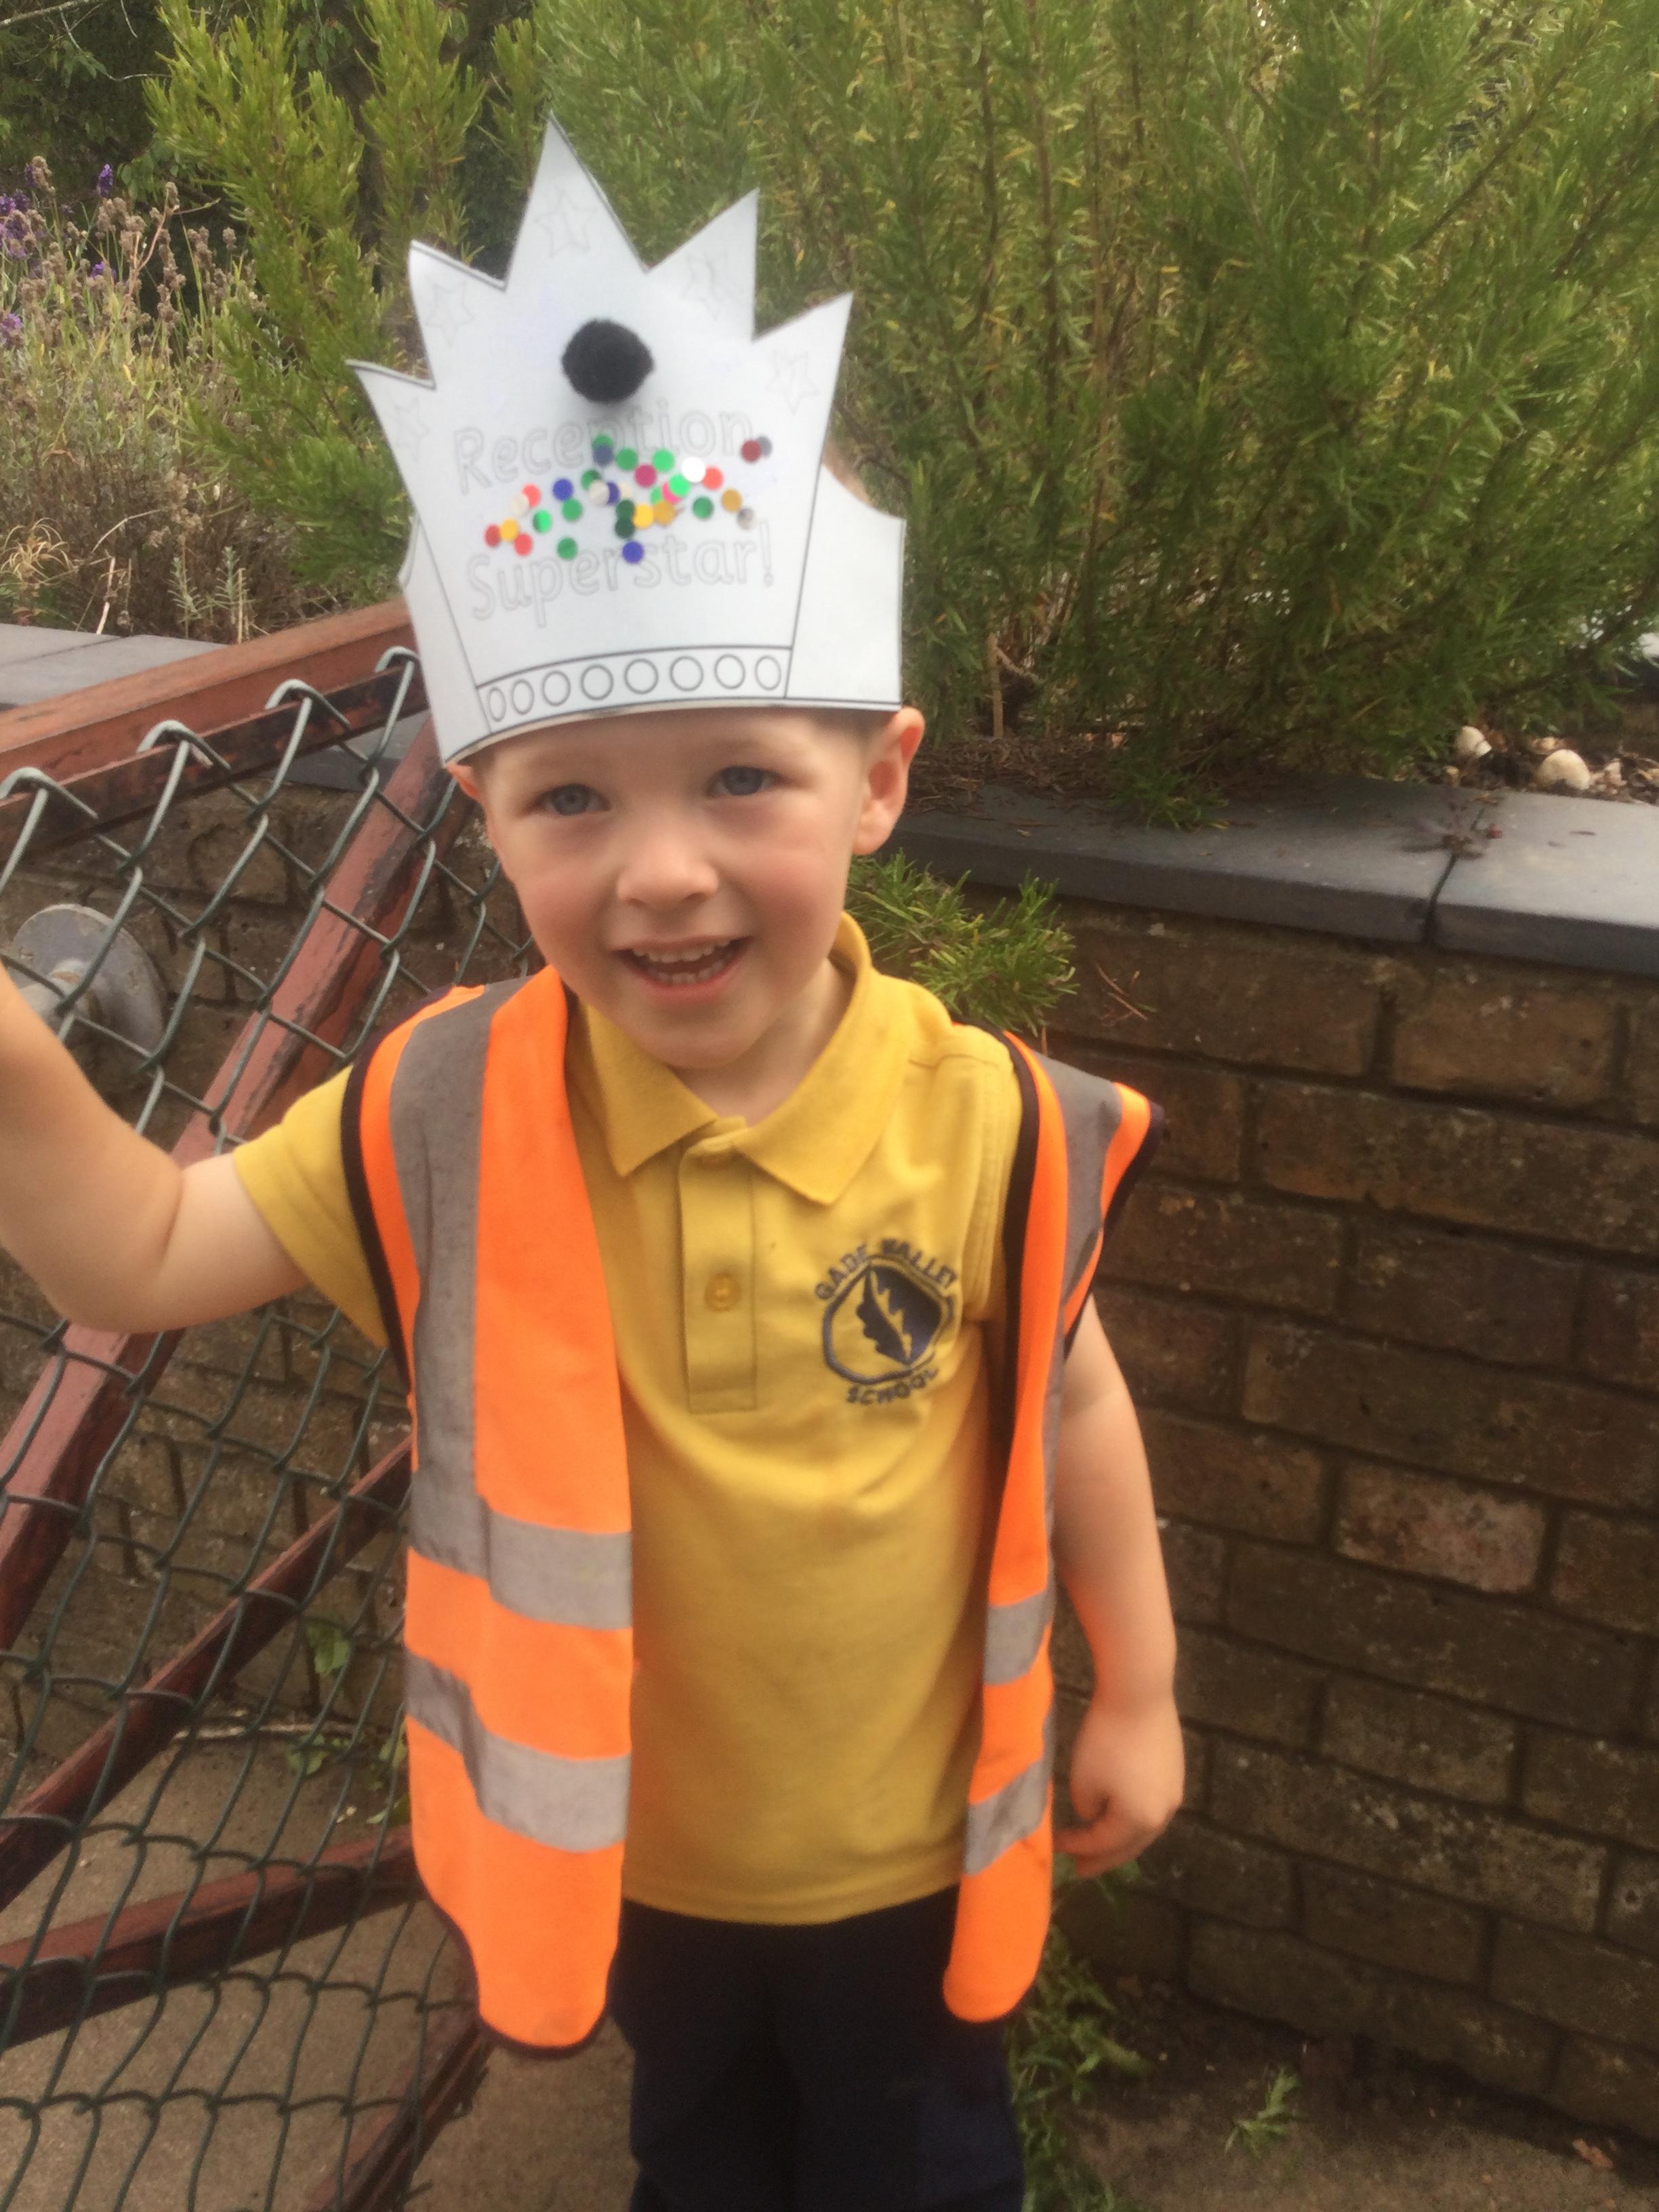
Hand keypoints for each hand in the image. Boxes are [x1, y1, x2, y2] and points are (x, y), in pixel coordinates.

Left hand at [1054, 1693, 1183, 1877]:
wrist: (1138, 1694)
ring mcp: (1174, 1792)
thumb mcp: (1083, 1780)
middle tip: (1082, 1869)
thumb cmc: (1105, 1740)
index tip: (1055, 1846)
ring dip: (1121, 1839)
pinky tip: (1123, 1814)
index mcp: (1140, 1821)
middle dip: (1103, 1857)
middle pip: (1129, 1845)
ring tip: (1102, 1846)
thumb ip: (1088, 1810)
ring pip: (1144, 1828)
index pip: (1102, 1844)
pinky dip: (1134, 1816)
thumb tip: (1096, 1813)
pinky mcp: (1175, 1771)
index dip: (1076, 1847)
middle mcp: (1164, 1814)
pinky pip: (1152, 1806)